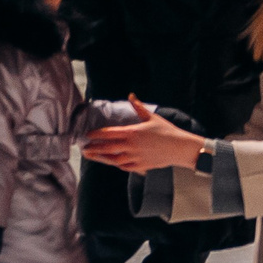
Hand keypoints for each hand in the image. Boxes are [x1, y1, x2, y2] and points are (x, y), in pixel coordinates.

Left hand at [82, 95, 207, 171]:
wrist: (179, 147)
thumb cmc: (166, 130)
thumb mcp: (152, 117)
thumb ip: (138, 107)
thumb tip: (131, 95)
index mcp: (132, 132)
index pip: (109, 133)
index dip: (97, 134)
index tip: (89, 134)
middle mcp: (130, 146)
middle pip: (107, 148)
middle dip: (94, 148)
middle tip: (84, 148)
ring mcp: (134, 157)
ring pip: (113, 159)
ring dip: (101, 157)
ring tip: (93, 156)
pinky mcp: (139, 166)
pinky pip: (124, 166)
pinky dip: (116, 164)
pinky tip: (111, 162)